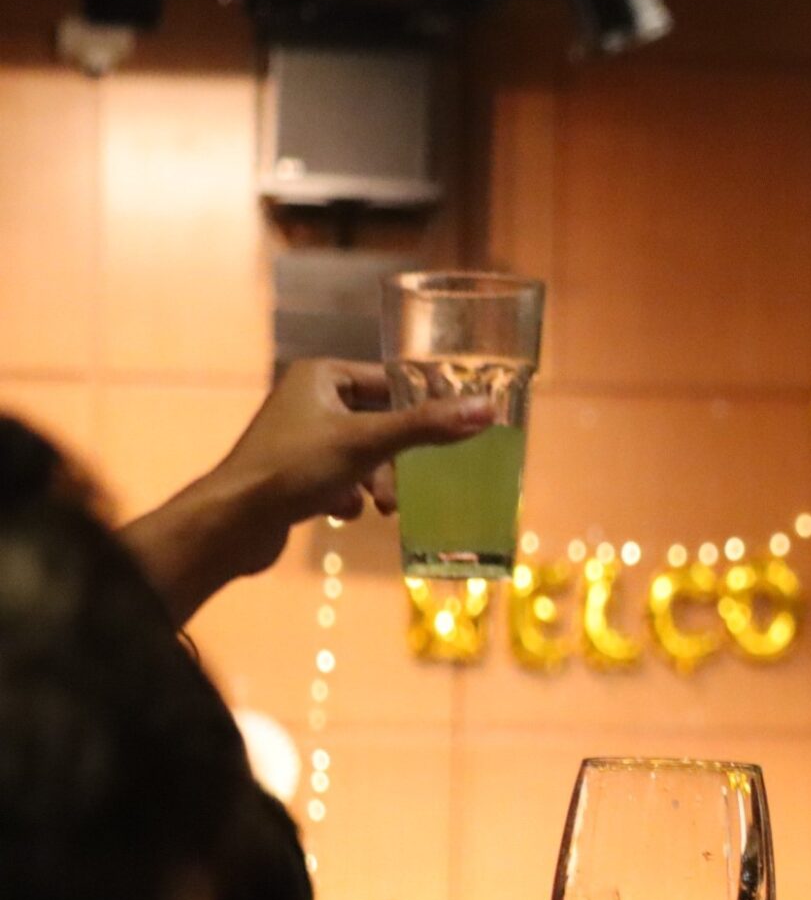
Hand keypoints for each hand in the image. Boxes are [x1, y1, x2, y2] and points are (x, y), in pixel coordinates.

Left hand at [214, 358, 493, 554]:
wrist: (233, 523)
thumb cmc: (295, 468)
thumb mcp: (367, 443)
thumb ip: (427, 426)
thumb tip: (488, 409)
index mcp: (321, 375)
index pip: (389, 380)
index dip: (423, 405)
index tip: (454, 431)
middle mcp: (308, 399)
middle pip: (379, 421)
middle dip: (399, 456)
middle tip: (417, 480)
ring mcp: (300, 437)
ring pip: (363, 454)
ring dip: (379, 481)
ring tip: (384, 507)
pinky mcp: (293, 472)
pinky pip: (341, 477)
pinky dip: (350, 495)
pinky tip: (345, 513)